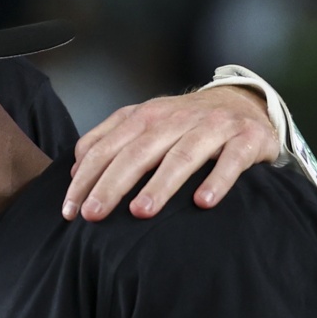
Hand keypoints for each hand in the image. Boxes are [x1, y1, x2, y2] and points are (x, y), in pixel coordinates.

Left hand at [63, 86, 278, 220]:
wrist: (245, 103)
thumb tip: (76, 169)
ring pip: (182, 155)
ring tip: (141, 212)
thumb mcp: (146, 124)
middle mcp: (176, 119)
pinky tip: (203, 202)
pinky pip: (231, 161)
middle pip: (138, 152)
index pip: (107, 147)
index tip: (70, 210)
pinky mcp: (246, 139)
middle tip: (94, 214)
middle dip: (112, 183)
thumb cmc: (187, 123)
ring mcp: (212, 127)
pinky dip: (217, 180)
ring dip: (160, 184)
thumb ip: (110, 141)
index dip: (86, 177)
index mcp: (146, 116)